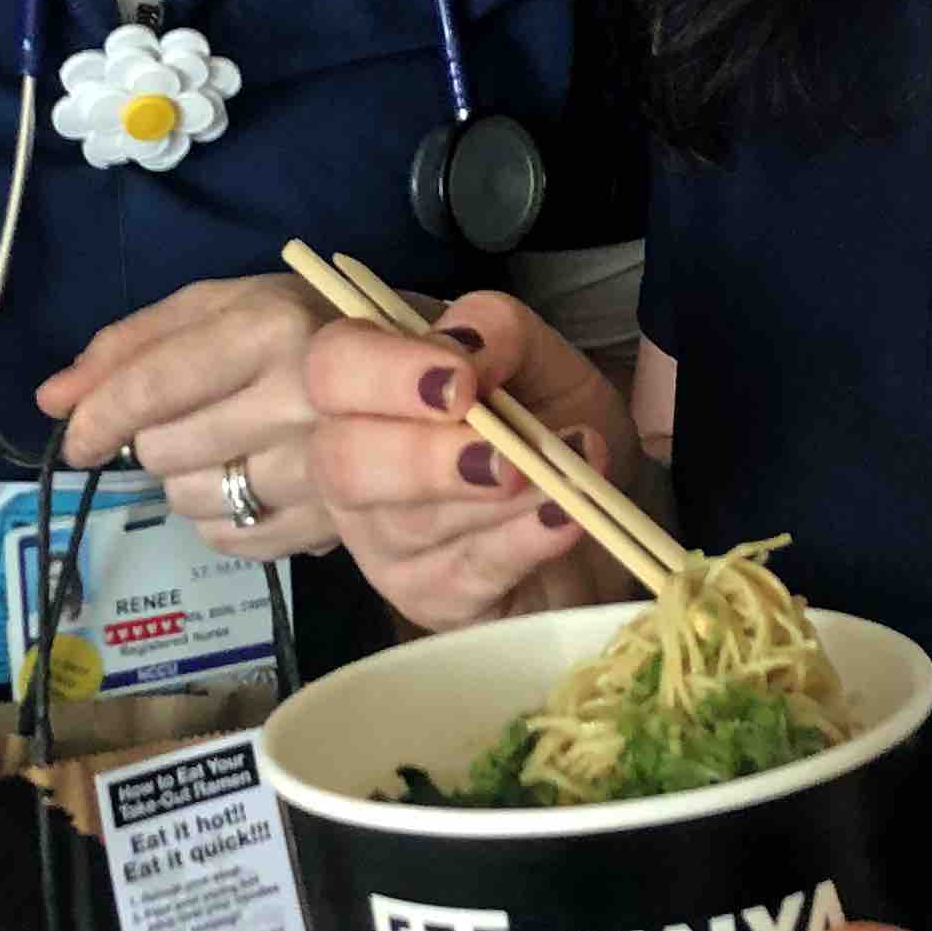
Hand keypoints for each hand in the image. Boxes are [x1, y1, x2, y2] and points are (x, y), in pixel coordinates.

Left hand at [37, 273, 337, 556]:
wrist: (424, 375)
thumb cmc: (312, 327)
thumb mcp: (225, 306)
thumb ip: (132, 344)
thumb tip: (52, 400)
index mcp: (270, 328)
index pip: (153, 388)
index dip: (97, 418)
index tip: (74, 440)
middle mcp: (301, 398)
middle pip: (162, 451)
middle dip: (154, 440)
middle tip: (194, 419)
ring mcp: (324, 468)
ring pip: (190, 501)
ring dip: (188, 480)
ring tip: (230, 448)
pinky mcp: (336, 523)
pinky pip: (232, 540)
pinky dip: (223, 518)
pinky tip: (253, 482)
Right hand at [305, 290, 639, 626]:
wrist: (600, 505)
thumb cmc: (551, 420)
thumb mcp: (539, 357)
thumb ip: (499, 330)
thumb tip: (467, 350)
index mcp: (367, 388)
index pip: (331, 368)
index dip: (384, 374)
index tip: (462, 381)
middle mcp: (353, 463)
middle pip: (342, 463)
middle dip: (422, 457)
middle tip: (505, 454)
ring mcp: (381, 541)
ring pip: (411, 524)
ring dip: (495, 501)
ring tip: (564, 479)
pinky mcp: (427, 600)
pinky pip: (464, 574)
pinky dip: (522, 541)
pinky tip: (565, 518)